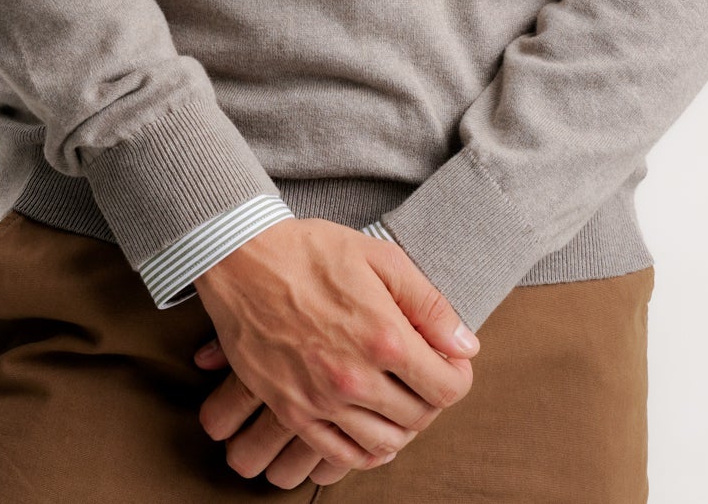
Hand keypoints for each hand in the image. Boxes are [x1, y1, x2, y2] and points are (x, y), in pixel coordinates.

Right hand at [190, 218, 479, 487]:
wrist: (242, 260)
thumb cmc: (311, 251)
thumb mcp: (379, 257)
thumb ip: (428, 304)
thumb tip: (465, 345)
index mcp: (384, 338)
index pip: (446, 388)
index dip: (457, 376)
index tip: (450, 362)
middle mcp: (355, 379)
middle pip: (419, 417)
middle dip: (430, 398)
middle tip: (422, 375)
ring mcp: (321, 401)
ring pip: (384, 443)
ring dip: (400, 426)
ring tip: (397, 399)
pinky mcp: (292, 411)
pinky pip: (339, 454)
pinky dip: (363, 451)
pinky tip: (368, 430)